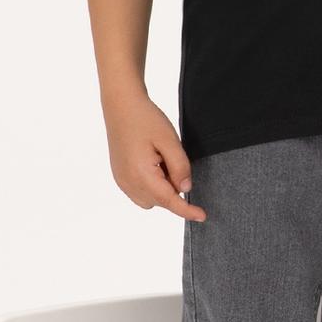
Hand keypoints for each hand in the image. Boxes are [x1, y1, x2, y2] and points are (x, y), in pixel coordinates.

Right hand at [104, 91, 203, 217]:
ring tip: (161, 159)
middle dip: (173, 189)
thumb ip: (180, 167)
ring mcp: (121, 181)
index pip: (169, 200)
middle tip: (172, 160)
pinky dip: (151, 184)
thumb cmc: (145, 119)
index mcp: (140, 174)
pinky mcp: (119, 177)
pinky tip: (153, 162)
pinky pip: (140, 192)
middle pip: (160, 201)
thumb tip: (185, 189)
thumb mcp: (170, 140)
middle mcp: (128, 182)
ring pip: (150, 199)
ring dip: (161, 187)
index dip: (187, 210)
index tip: (202, 216)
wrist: (121, 106)